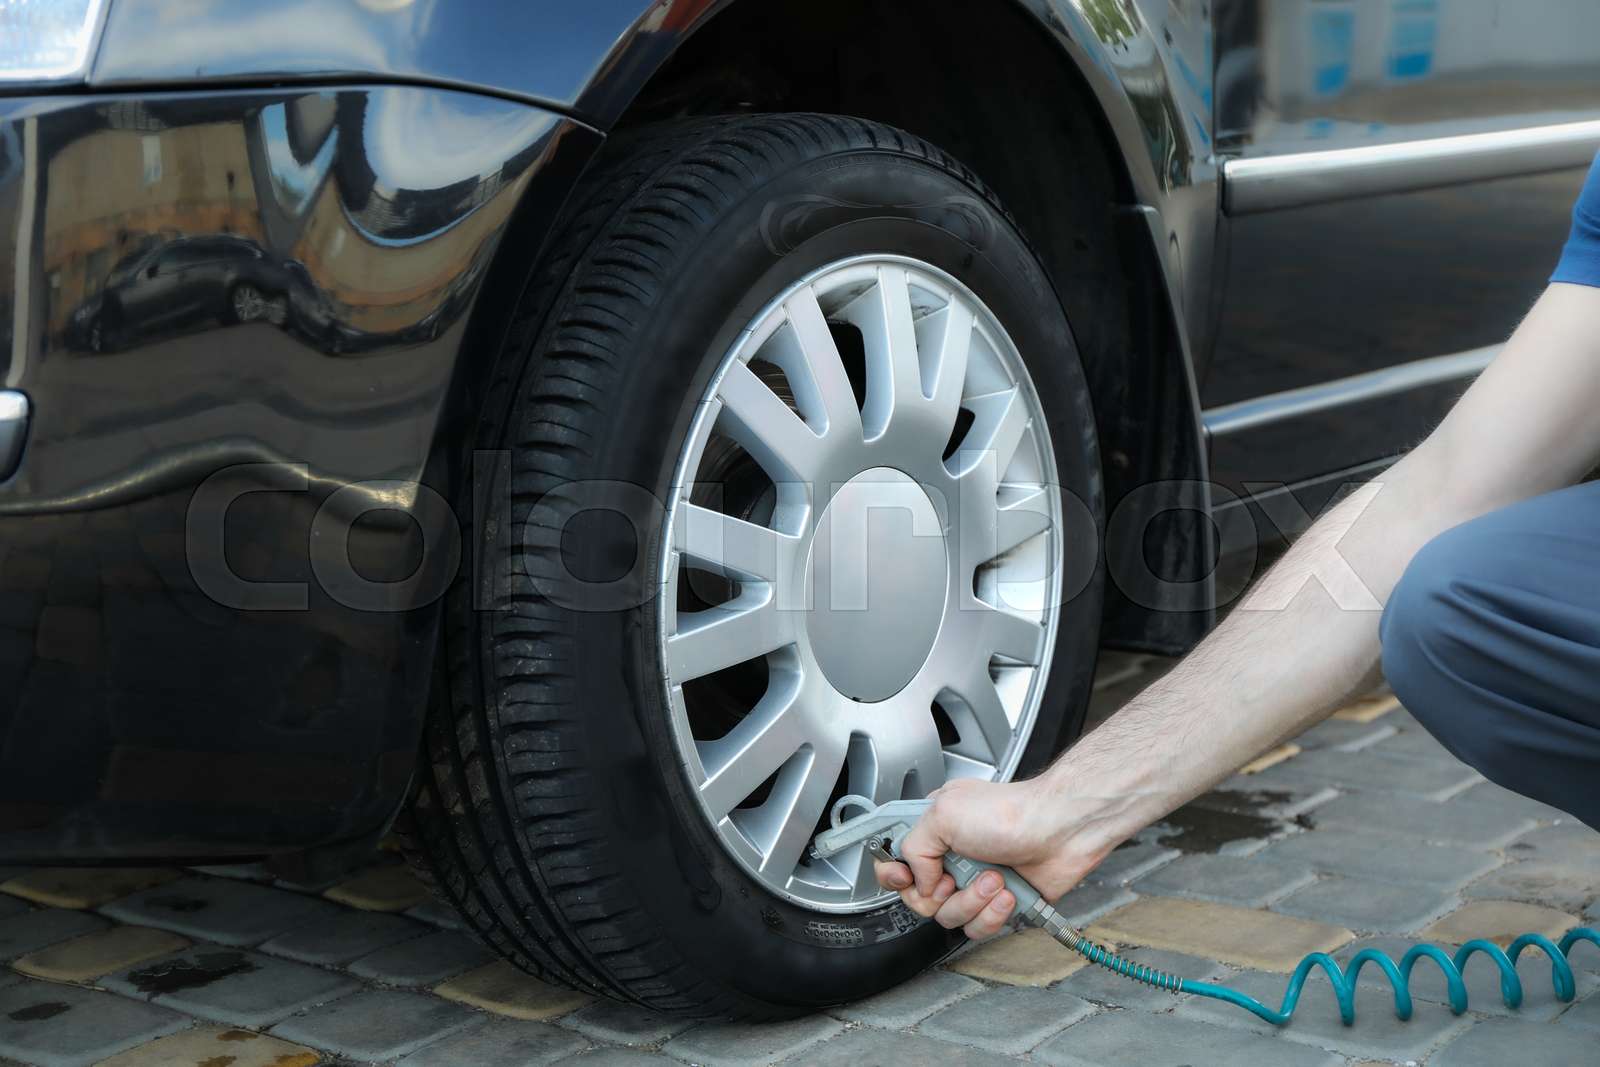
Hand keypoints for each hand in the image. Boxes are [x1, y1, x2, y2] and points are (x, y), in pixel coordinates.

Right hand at [872, 776, 1106, 938]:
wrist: (1060, 830)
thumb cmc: (1012, 812)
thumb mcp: (944, 813)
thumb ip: (914, 848)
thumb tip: (917, 881)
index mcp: (934, 831)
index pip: (896, 861)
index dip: (895, 875)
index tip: (905, 877)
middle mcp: (951, 858)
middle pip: (919, 899)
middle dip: (938, 893)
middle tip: (954, 877)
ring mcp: (974, 883)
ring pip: (949, 917)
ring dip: (972, 900)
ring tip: (993, 878)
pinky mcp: (997, 904)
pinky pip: (978, 927)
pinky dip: (993, 913)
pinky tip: (1007, 891)